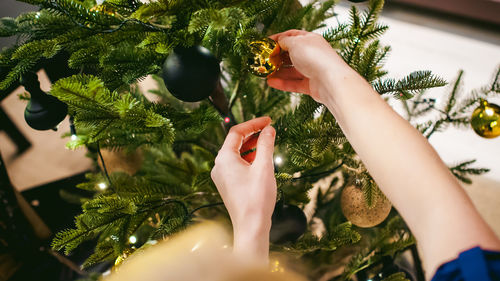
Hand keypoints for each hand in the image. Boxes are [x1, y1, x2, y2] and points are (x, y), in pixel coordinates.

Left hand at [211, 117, 276, 259]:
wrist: (251, 226)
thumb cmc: (256, 198)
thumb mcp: (264, 167)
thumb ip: (266, 145)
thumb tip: (269, 129)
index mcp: (224, 158)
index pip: (236, 132)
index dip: (253, 123)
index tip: (269, 120)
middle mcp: (219, 165)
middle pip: (235, 142)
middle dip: (253, 134)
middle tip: (270, 129)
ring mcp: (221, 176)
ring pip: (236, 153)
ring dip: (252, 146)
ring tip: (268, 142)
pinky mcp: (227, 184)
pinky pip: (236, 165)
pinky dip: (248, 158)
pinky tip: (261, 159)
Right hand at [267, 30, 348, 102]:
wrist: (331, 81)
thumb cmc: (315, 57)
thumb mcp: (295, 43)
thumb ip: (285, 41)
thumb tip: (279, 42)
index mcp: (310, 40)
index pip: (292, 36)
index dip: (278, 38)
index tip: (265, 43)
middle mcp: (311, 54)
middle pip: (291, 54)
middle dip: (277, 57)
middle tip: (264, 60)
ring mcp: (312, 70)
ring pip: (291, 71)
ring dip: (278, 72)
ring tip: (265, 73)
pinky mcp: (311, 85)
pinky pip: (294, 83)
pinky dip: (282, 83)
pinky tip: (271, 82)